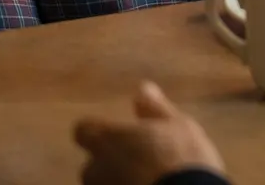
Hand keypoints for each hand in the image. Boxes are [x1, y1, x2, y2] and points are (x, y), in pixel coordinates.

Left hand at [74, 81, 226, 184]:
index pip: (84, 129)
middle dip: (111, 161)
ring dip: (119, 178)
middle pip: (93, 163)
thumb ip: (154, 109)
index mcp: (108, 140)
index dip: (98, 129)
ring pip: (105, 182)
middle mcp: (96, 169)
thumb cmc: (180, 158)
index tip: (117, 130)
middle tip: (140, 158)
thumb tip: (142, 89)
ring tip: (147, 176)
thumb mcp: (177, 125)